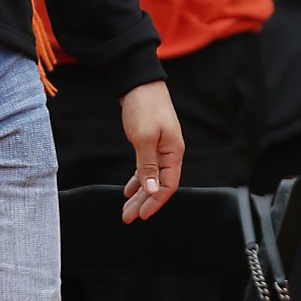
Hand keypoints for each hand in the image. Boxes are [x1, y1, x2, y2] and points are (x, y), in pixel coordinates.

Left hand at [119, 80, 183, 222]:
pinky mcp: (150, 143)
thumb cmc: (144, 106)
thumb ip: (148, 165)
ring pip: (151, 178)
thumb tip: (151, 189)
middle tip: (128, 217)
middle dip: (144, 202)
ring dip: (139, 194)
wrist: (139, 83)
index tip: (141, 215)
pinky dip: (137, 179)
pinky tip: (129, 190)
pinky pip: (146, 167)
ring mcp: (160, 148)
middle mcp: (170, 153)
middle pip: (158, 185)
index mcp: (173, 152)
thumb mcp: (144, 137)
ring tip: (126, 209)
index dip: (155, 202)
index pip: (168, 185)